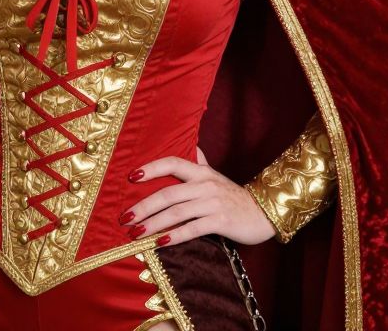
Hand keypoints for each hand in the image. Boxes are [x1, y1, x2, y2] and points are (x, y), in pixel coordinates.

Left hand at [122, 147, 275, 247]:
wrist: (263, 213)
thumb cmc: (233, 196)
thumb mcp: (215, 176)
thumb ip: (200, 161)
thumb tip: (190, 144)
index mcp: (201, 172)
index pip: (172, 163)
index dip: (151, 168)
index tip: (131, 177)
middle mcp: (204, 184)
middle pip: (168, 193)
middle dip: (143, 206)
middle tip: (124, 217)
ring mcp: (212, 202)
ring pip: (176, 212)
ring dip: (153, 223)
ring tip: (135, 233)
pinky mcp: (220, 221)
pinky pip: (192, 228)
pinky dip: (174, 236)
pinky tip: (159, 242)